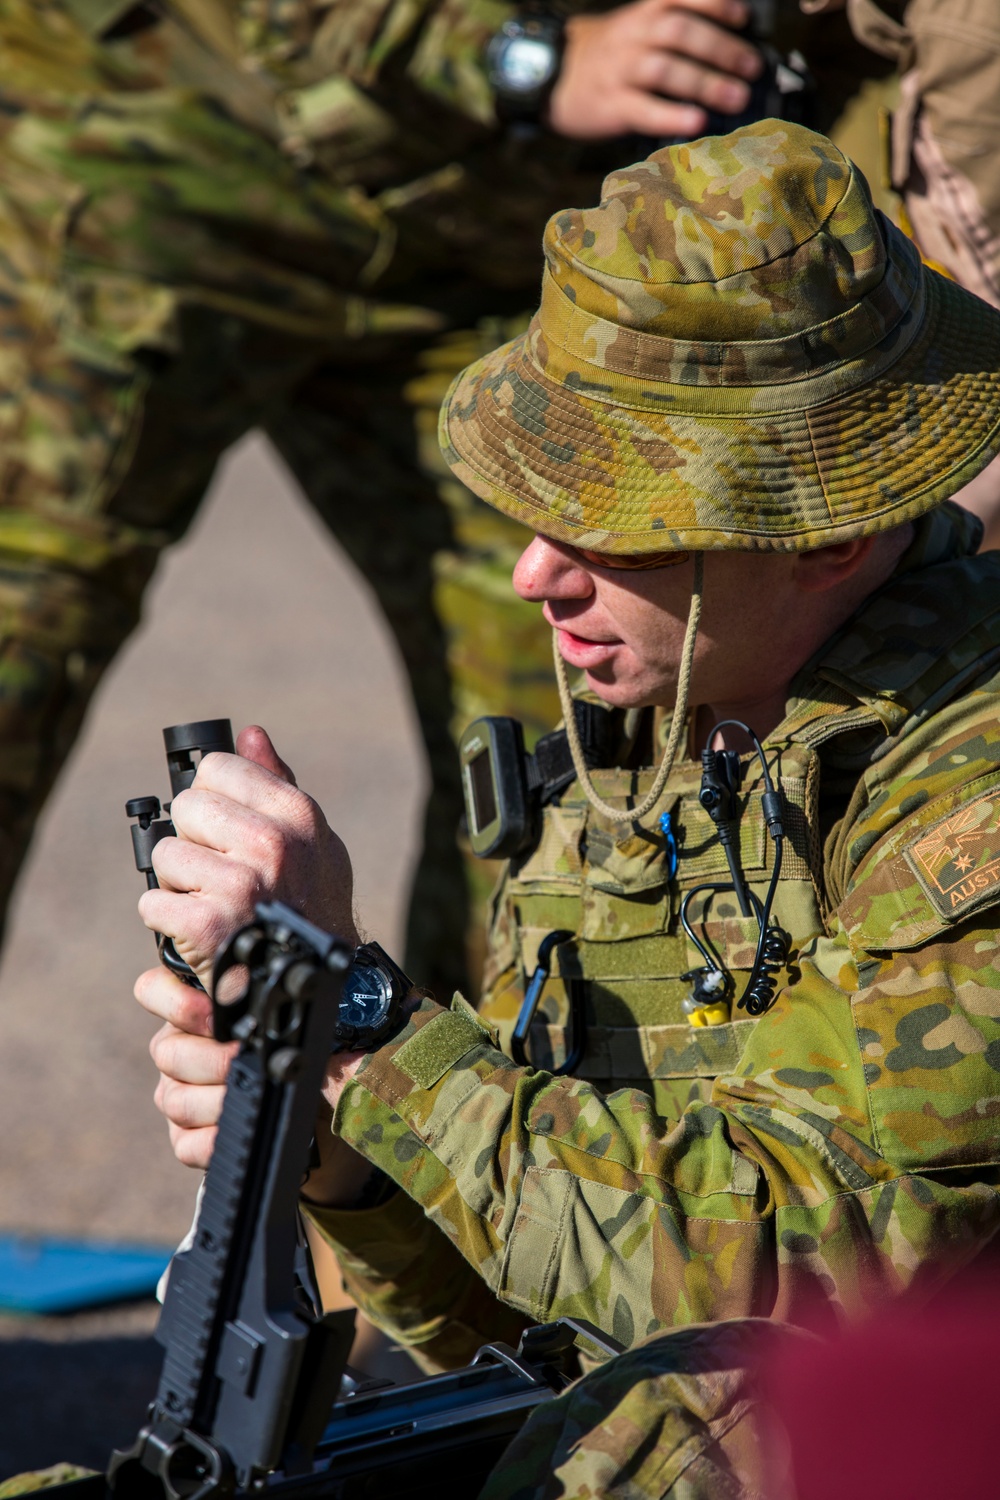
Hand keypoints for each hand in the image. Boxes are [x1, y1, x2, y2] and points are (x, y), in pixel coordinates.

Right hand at [137, 963, 372, 1202]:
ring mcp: (182, 1091)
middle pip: (166, 1052)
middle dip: (214, 1059)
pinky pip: (185, 1143)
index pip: (153, 990)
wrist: (330, 1101)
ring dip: (217, 1100)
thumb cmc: (318, 1041)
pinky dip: (214, 1141)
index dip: (177, 1003)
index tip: (216, 1016)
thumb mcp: (301, 1001)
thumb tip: (257, 966)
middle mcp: (183, 1045)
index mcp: (200, 1004)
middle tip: (248, 1060)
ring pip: (174, 1099)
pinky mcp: (190, 1136)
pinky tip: (243, 1127)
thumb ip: (267, 983)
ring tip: (256, 1093)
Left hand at [139, 725, 359, 990]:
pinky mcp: (207, 923)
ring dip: (179, 885)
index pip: (218, 769)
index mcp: (297, 815)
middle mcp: (271, 843)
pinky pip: (153, 902)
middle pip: (186, 808)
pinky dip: (166, 922)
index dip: (214, 801)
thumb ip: (279, 782)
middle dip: (194, 842)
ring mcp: (240, 883)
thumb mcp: (313, 840)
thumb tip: (249, 732)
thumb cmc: (312, 906)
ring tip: (213, 904)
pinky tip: (199, 933)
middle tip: (220, 874)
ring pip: (165, 856)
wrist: (321, 985)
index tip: (226, 831)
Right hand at [548, 0, 762, 139]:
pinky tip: (697, 123)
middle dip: (721, 48)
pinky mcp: (611, 105)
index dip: (715, 5)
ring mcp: (620, 70)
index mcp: (643, 13)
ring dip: (705, 83)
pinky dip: (672, 115)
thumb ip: (674, 32)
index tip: (744, 18)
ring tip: (737, 99)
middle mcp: (633, 36)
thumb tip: (730, 50)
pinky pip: (643, 109)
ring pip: (665, 69)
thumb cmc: (611, 57)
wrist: (555, 77)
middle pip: (680, 32)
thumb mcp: (637, 29)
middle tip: (753, 68)